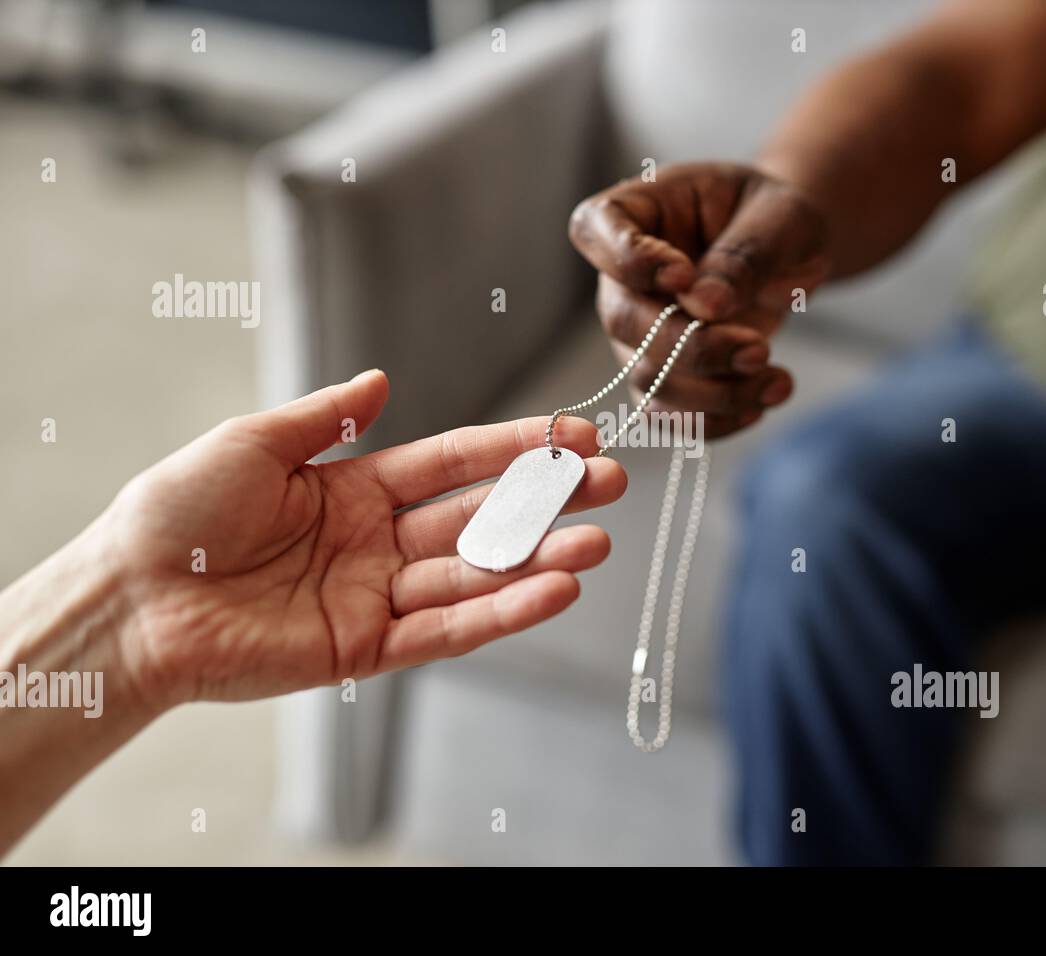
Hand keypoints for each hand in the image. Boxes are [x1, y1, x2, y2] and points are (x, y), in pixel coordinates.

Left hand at [103, 370, 625, 709]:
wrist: (131, 597)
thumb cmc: (177, 512)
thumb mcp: (254, 442)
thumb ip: (327, 416)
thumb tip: (383, 377)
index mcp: (355, 487)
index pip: (454, 462)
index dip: (513, 448)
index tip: (573, 433)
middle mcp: (378, 541)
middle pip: (480, 518)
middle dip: (546, 502)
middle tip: (610, 483)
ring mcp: (378, 596)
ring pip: (475, 577)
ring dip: (539, 561)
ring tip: (598, 543)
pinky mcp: (367, 650)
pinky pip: (447, 629)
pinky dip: (501, 613)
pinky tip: (553, 591)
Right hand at [568, 162, 829, 437]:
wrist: (790, 255)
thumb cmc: (776, 219)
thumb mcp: (780, 217)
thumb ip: (744, 255)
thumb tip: (706, 305)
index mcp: (636, 212)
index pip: (594, 229)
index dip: (630, 260)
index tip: (683, 274)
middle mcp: (622, 278)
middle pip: (624, 321)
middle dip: (693, 347)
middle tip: (759, 349)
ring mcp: (636, 334)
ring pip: (649, 379)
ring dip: (716, 393)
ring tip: (778, 381)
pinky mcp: (661, 378)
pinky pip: (672, 416)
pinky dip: (719, 420)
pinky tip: (765, 400)